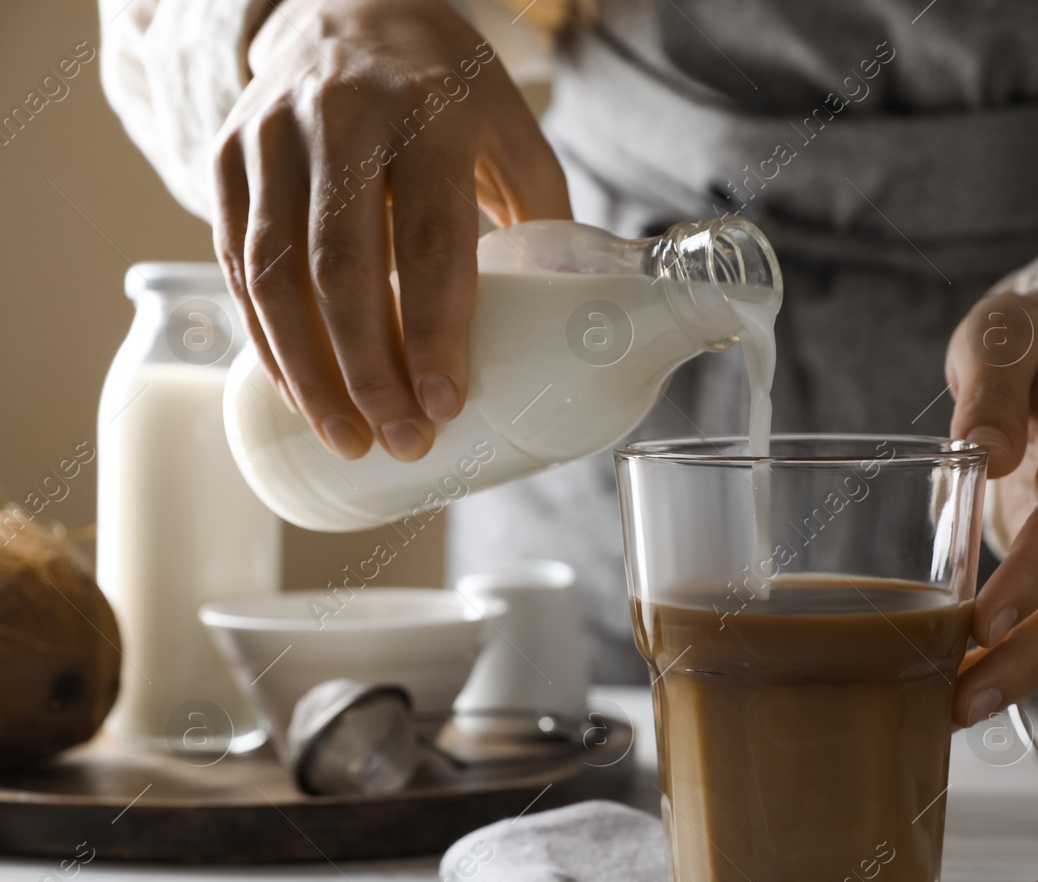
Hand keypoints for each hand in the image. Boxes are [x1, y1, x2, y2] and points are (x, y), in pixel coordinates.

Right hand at [213, 0, 569, 460]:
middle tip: (401, 441)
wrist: (348, 7)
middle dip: (369, 371)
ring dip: (309, 371)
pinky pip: (237, 264)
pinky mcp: (226, 157)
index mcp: (430, 112)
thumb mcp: (513, 134)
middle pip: (342, 268)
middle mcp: (342, 118)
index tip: (445, 404)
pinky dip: (266, 338)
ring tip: (347, 436)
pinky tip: (299, 390)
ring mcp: (272, 135)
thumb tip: (569, 329)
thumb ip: (543, 222)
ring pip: (275, 274)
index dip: (434, 330)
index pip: (428, 238)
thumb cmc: (448, 91)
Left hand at [947, 267, 1037, 727]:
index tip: (987, 621)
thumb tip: (988, 452)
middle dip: (1032, 657)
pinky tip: (968, 685)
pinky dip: (1022, 658)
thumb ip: (994, 385)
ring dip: (1027, 673)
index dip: (1036, 573)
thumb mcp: (1004, 334)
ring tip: (957, 709)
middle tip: (963, 700)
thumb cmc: (1032, 344)